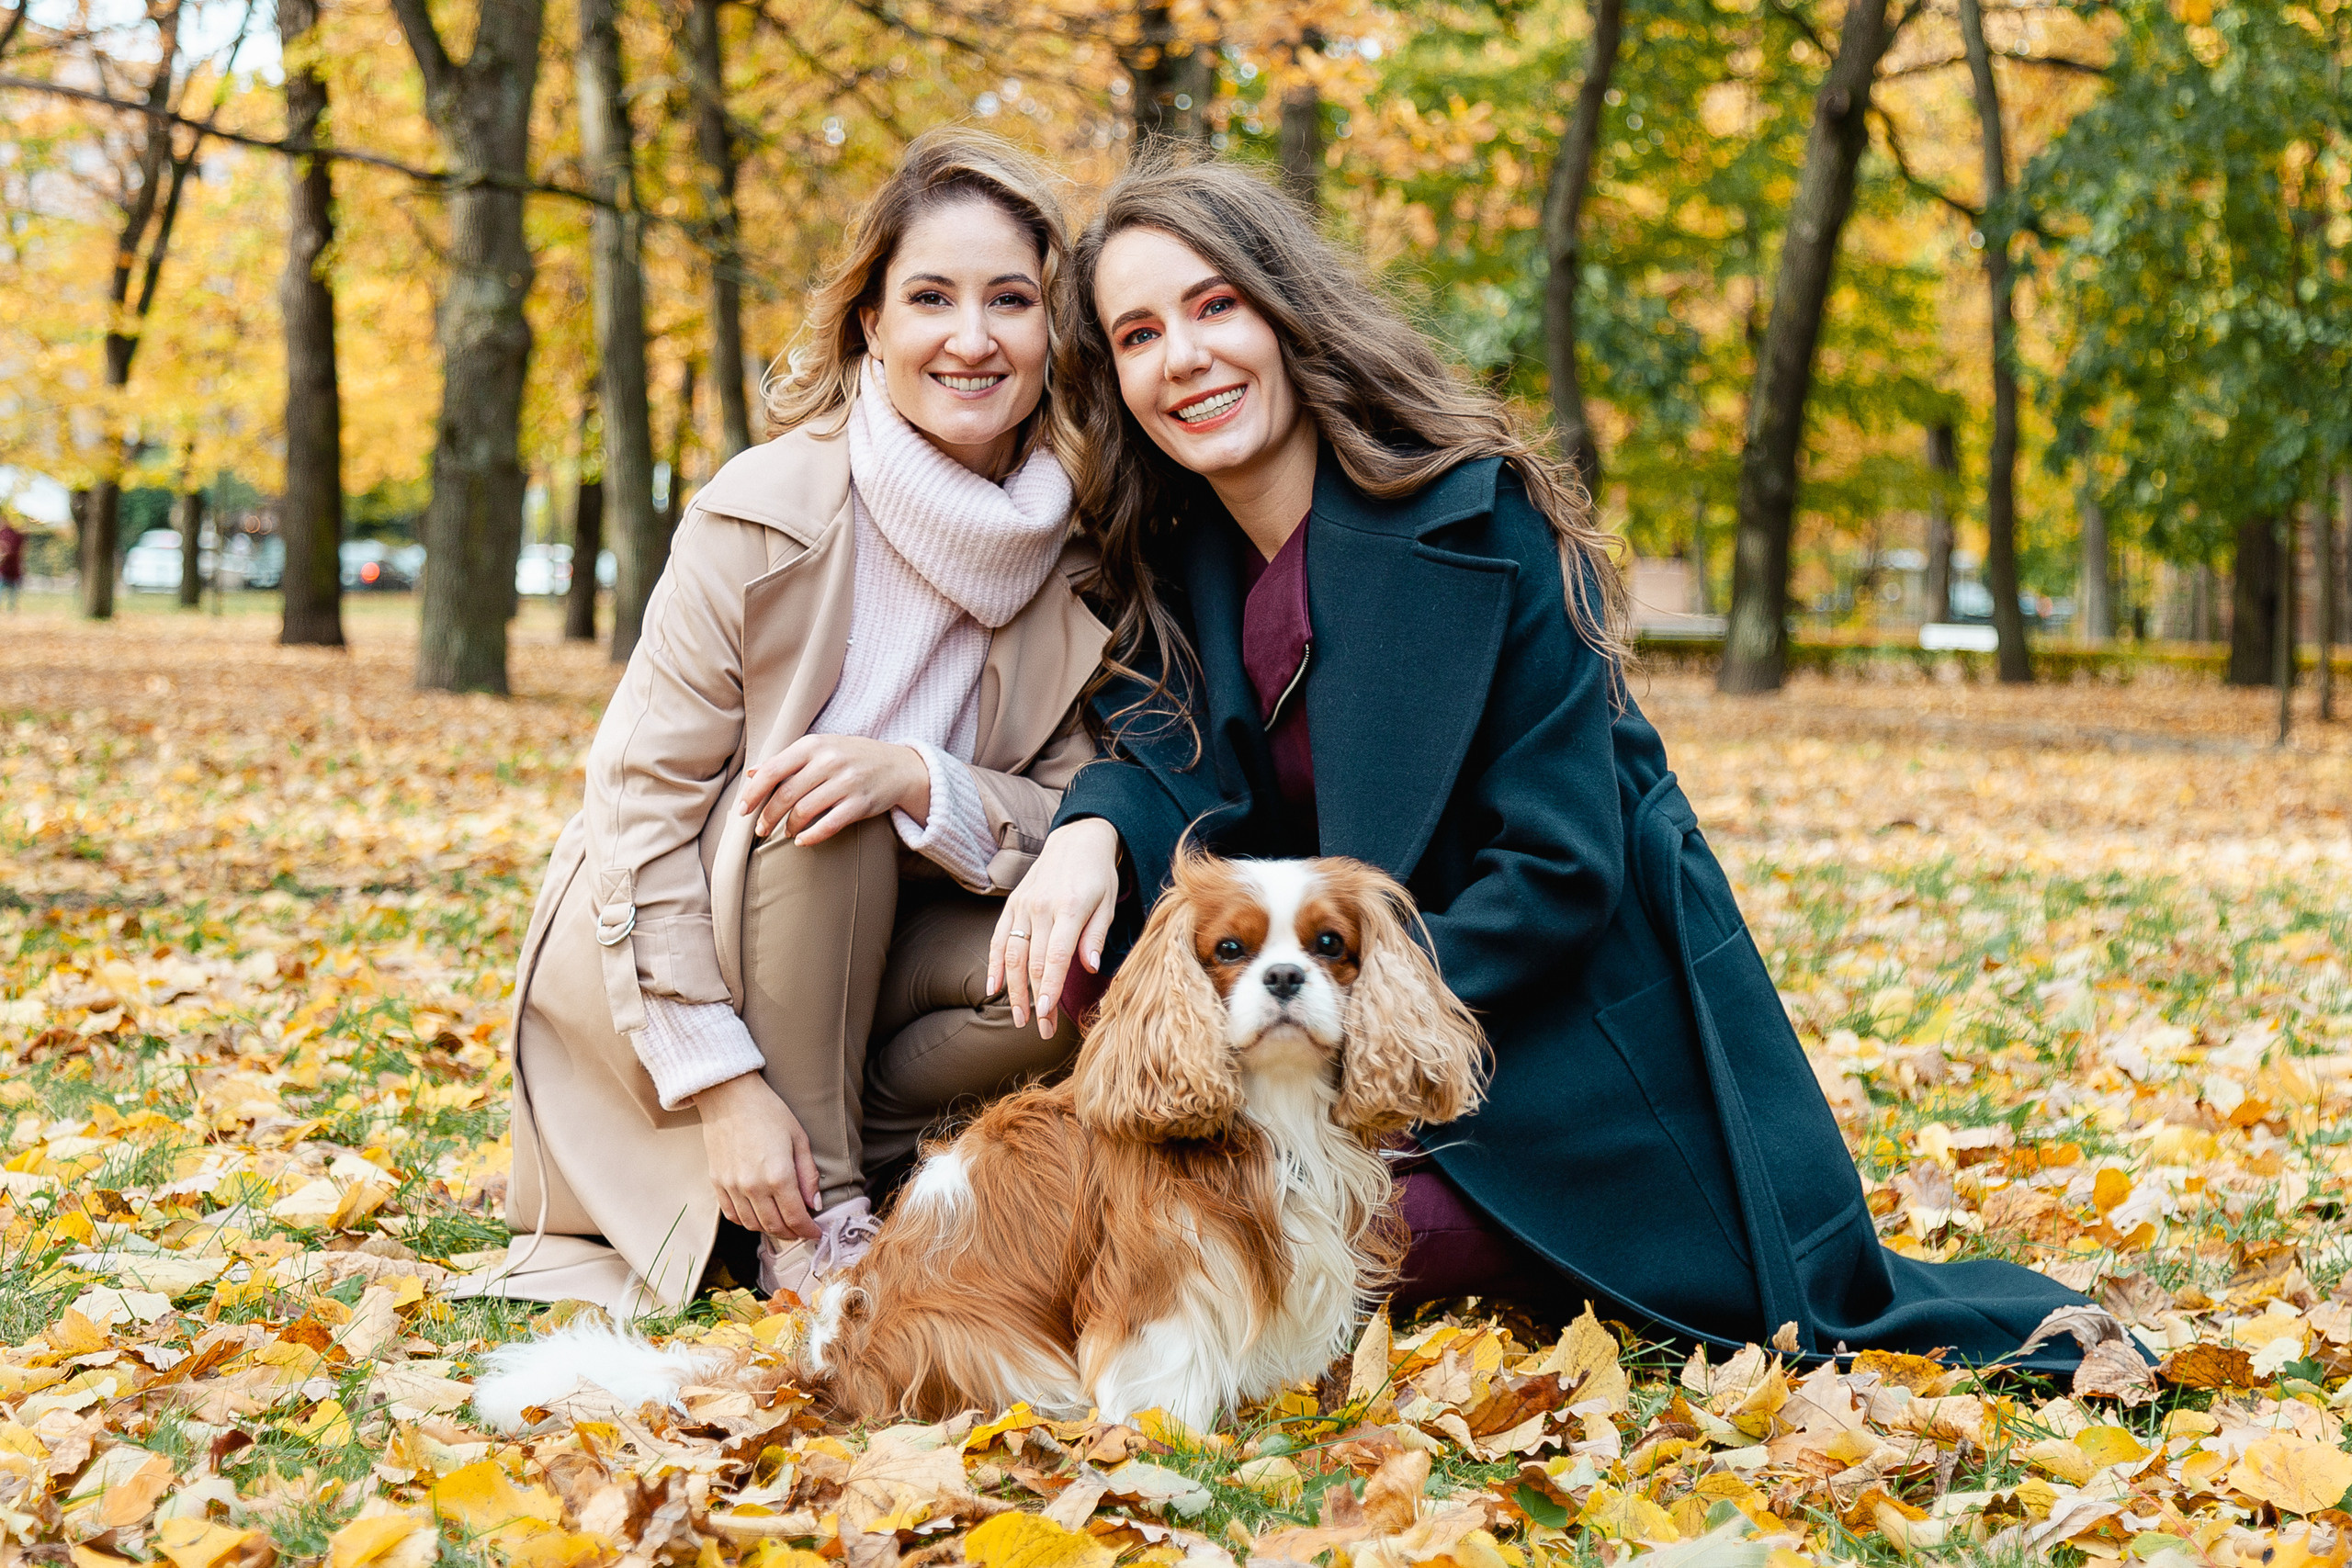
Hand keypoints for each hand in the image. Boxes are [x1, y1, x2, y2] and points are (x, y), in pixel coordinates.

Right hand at [694, 1072, 821, 1238]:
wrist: (729, 1096)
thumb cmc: (768, 1111)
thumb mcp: (799, 1138)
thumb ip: (808, 1175)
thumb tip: (814, 1204)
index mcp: (778, 1175)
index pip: (795, 1218)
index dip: (808, 1230)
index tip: (816, 1233)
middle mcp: (753, 1186)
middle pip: (774, 1226)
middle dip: (792, 1234)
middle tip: (801, 1231)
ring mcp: (732, 1186)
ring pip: (752, 1224)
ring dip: (770, 1229)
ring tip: (782, 1224)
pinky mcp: (717, 1183)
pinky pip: (732, 1214)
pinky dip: (746, 1221)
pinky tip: (757, 1214)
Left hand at [738, 734, 928, 844]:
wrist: (899, 766)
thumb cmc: (852, 757)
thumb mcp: (820, 749)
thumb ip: (787, 761)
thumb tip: (753, 773)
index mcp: (814, 745)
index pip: (773, 770)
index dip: (753, 793)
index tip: (742, 811)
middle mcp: (829, 761)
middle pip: (786, 794)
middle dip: (768, 816)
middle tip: (761, 829)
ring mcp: (846, 782)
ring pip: (805, 811)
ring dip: (789, 827)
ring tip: (786, 832)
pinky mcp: (861, 803)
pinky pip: (829, 825)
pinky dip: (811, 837)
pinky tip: (802, 841)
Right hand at [991, 817, 1120, 1036]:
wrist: (1076, 840)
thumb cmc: (1098, 876)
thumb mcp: (1108, 903)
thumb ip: (1096, 936)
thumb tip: (1090, 968)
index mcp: (1070, 909)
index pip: (1056, 958)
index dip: (1050, 989)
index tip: (1046, 1014)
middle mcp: (1042, 907)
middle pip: (1034, 963)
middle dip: (1035, 999)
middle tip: (1041, 1029)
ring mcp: (1023, 905)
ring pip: (1012, 954)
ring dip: (1013, 990)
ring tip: (1018, 1018)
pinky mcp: (1012, 904)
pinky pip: (998, 938)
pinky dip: (995, 965)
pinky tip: (994, 989)